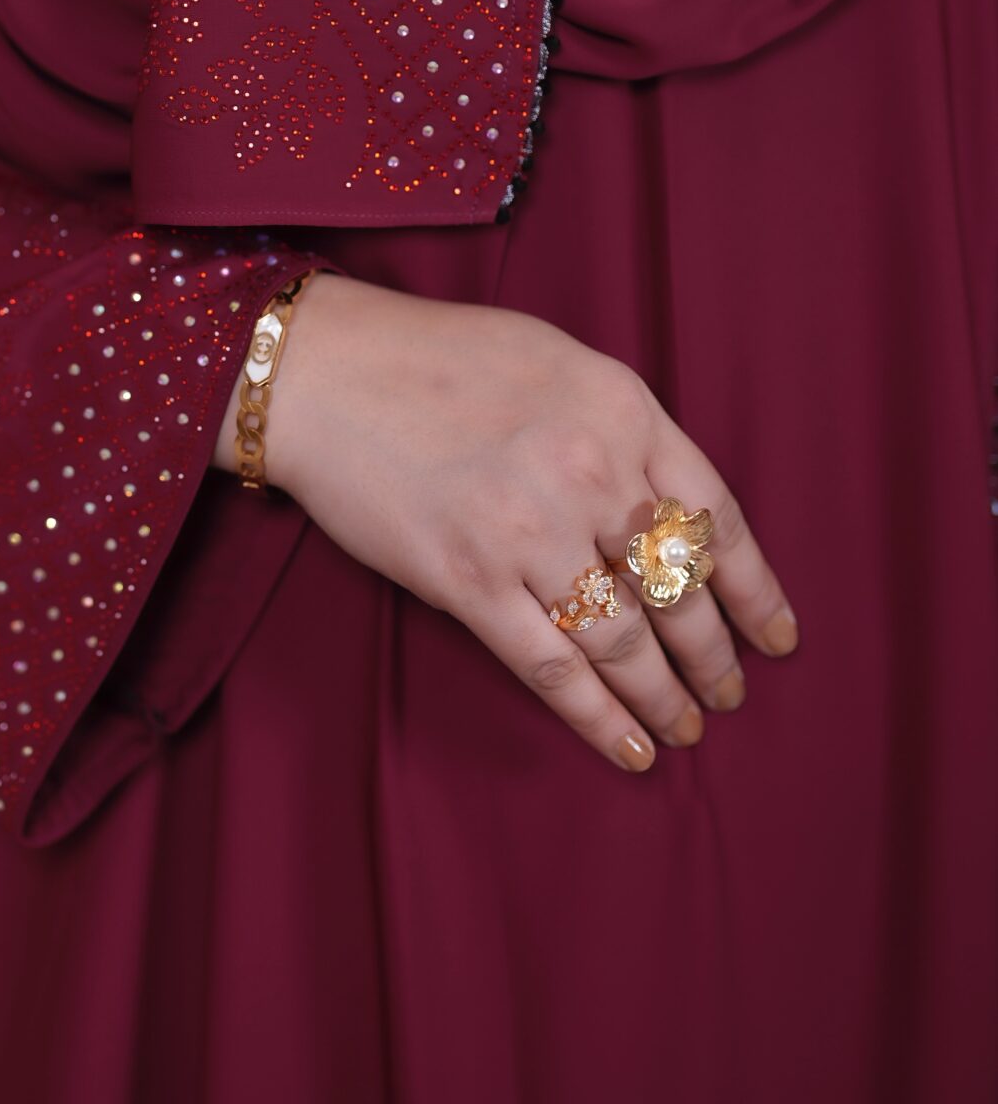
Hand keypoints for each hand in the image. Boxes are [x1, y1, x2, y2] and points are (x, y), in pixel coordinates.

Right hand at [218, 273, 797, 775]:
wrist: (324, 371)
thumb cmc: (435, 357)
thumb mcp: (559, 364)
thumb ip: (619, 429)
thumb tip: (660, 509)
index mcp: (625, 412)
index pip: (717, 520)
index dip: (754, 591)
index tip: (777, 638)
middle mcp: (591, 473)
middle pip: (679, 589)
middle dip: (713, 655)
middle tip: (730, 694)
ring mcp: (530, 532)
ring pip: (625, 640)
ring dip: (664, 695)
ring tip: (686, 728)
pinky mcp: (469, 582)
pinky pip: (552, 666)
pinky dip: (597, 716)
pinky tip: (628, 746)